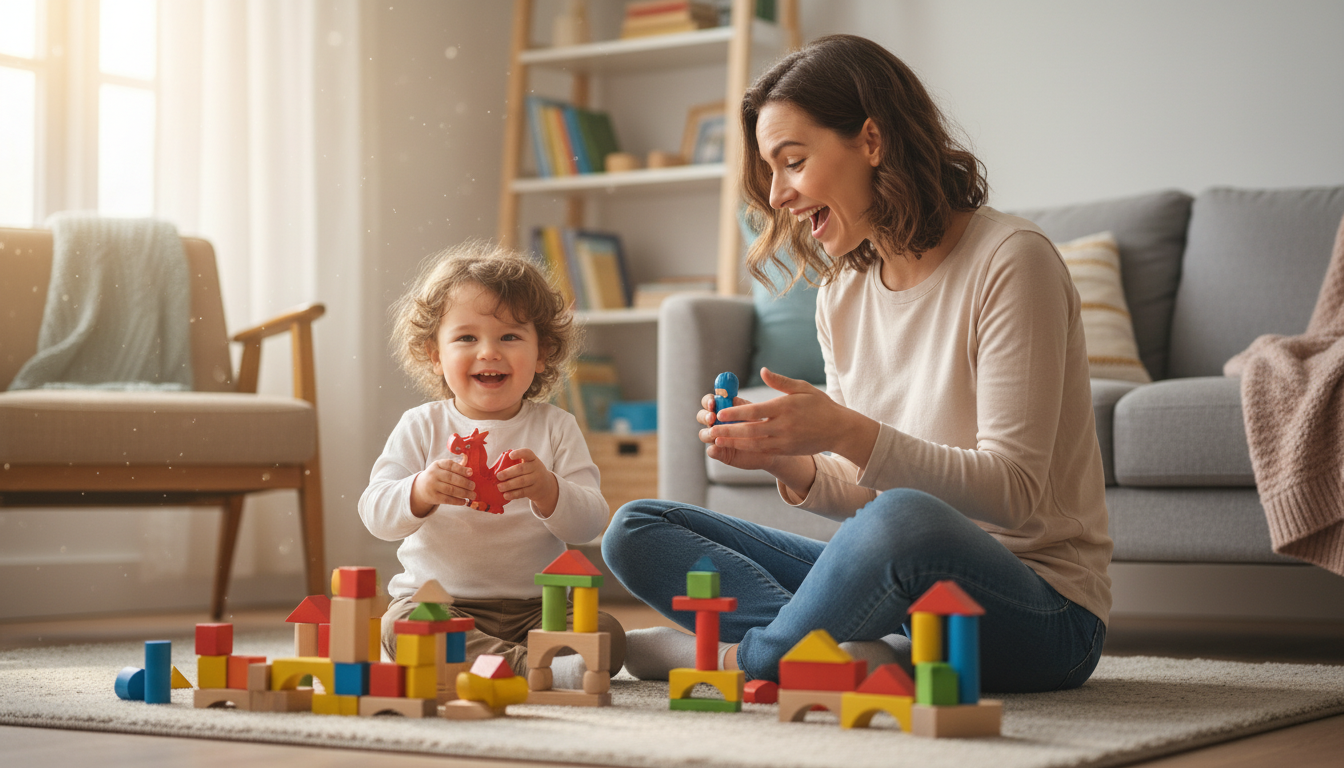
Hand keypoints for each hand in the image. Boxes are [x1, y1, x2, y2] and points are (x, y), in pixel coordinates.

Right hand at [410, 458, 474, 516]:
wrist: (420, 488)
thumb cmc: (437, 476)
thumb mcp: (442, 468)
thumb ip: (455, 467)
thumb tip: (470, 471)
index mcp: (437, 464)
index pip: (450, 465)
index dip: (461, 469)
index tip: (471, 473)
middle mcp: (433, 474)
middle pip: (451, 478)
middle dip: (465, 483)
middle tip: (473, 486)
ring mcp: (432, 486)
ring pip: (451, 490)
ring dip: (464, 493)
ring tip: (472, 495)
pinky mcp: (433, 497)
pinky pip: (447, 499)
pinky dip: (457, 501)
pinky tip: (464, 501)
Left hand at [495, 449, 559, 516]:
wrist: (546, 485)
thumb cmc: (530, 472)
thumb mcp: (529, 465)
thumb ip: (517, 464)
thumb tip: (496, 468)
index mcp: (533, 459)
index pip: (527, 453)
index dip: (519, 453)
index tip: (510, 455)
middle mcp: (536, 468)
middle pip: (521, 469)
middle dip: (508, 472)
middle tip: (498, 476)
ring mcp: (537, 480)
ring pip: (522, 481)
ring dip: (509, 485)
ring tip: (499, 487)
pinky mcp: (534, 490)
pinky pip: (523, 492)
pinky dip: (513, 494)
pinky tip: (505, 495)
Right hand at [698, 391, 775, 471]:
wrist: (770, 447)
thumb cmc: (761, 426)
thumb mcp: (753, 413)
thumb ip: (741, 406)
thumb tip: (731, 398)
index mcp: (722, 409)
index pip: (708, 402)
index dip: (708, 401)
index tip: (713, 403)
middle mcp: (716, 422)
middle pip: (701, 416)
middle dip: (705, 416)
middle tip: (712, 417)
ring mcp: (716, 438)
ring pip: (703, 434)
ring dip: (707, 432)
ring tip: (714, 433)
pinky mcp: (720, 453)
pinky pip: (711, 451)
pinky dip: (713, 449)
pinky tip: (717, 448)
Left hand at [704, 368, 877, 466]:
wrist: (838, 430)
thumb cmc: (820, 405)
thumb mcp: (802, 388)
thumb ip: (780, 381)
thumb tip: (763, 370)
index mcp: (784, 407)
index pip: (755, 411)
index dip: (735, 413)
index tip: (720, 413)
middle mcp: (783, 426)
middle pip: (750, 430)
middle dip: (728, 431)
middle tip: (710, 430)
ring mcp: (784, 440)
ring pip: (754, 444)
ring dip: (734, 442)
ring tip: (717, 440)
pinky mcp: (786, 450)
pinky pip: (763, 451)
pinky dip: (747, 449)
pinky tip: (736, 447)